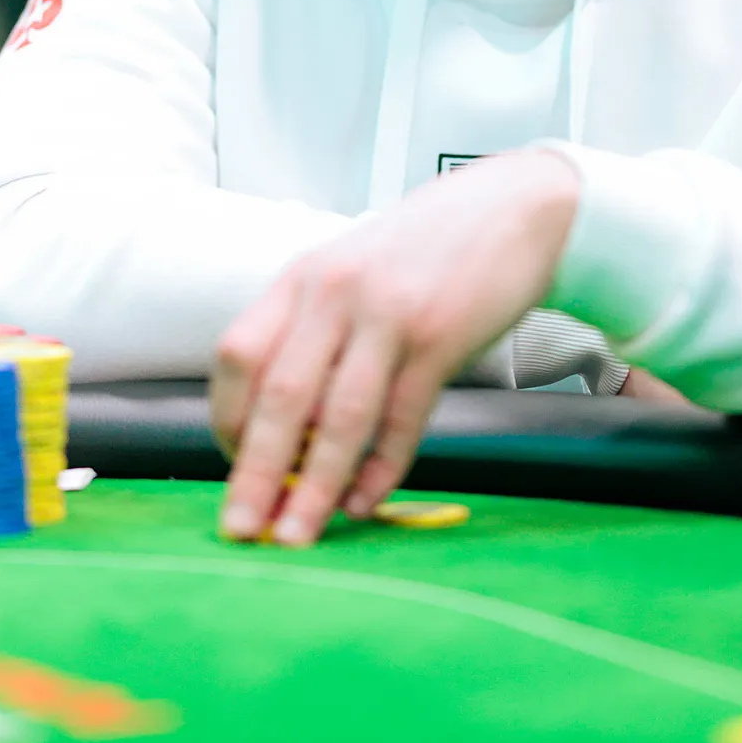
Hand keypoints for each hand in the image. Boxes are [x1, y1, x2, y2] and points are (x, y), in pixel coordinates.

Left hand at [211, 148, 580, 546]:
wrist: (514, 208)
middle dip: (255, 472)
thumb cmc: (425, 249)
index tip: (233, 466)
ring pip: (340, 418)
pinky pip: (401, 419)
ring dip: (314, 486)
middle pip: (281, 395)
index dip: (227, 418)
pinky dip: (380, 469)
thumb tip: (282, 430)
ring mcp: (389, 315)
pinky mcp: (440, 338)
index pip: (239, 355)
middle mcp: (336, 292)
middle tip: (241, 529)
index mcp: (303, 276)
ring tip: (298, 535)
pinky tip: (364, 500)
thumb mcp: (352, 272)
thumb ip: (315, 333)